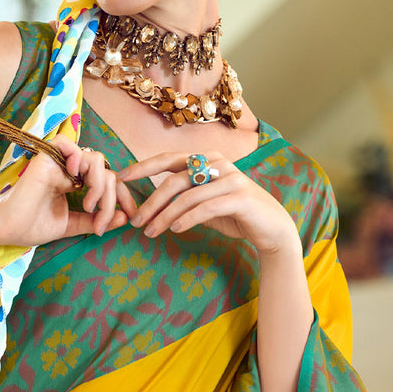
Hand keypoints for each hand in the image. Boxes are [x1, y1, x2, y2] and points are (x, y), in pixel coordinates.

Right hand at [0, 135, 136, 246]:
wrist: (8, 228)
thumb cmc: (33, 226)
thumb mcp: (71, 225)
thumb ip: (95, 220)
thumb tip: (123, 218)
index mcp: (74, 183)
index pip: (108, 181)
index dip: (122, 196)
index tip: (130, 215)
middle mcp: (69, 170)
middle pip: (106, 172)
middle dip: (111, 198)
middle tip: (101, 221)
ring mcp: (58, 163)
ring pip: (95, 159)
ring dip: (99, 184)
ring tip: (89, 205)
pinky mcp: (47, 158)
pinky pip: (69, 144)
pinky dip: (78, 158)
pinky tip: (76, 179)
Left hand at [119, 151, 299, 257]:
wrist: (271, 228)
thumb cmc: (233, 214)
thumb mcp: (204, 200)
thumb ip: (183, 194)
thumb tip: (149, 201)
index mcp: (207, 158)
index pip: (168, 158)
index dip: (143, 166)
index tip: (121, 178)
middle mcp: (218, 162)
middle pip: (174, 180)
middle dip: (151, 202)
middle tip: (135, 221)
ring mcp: (231, 178)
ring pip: (187, 197)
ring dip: (164, 216)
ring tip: (150, 232)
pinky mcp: (240, 197)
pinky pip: (205, 208)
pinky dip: (187, 219)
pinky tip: (174, 230)